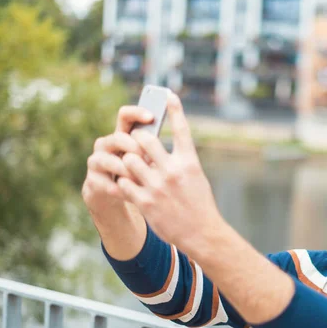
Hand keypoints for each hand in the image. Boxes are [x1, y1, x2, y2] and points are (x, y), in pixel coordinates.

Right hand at [81, 106, 153, 212]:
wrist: (118, 196)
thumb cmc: (139, 174)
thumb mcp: (148, 161)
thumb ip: (154, 150)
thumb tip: (172, 145)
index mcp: (122, 134)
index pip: (125, 116)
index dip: (136, 113)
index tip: (152, 117)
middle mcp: (106, 144)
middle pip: (117, 137)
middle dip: (133, 146)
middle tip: (147, 157)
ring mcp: (97, 161)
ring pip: (108, 160)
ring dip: (125, 170)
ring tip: (140, 179)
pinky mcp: (93, 180)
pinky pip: (104, 183)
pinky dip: (118, 189)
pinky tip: (130, 194)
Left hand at [116, 92, 223, 252]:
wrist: (202, 233)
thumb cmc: (199, 203)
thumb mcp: (196, 177)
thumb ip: (181, 161)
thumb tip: (163, 148)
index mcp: (190, 162)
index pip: (182, 129)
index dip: (175, 109)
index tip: (168, 94)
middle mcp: (173, 171)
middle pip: (146, 140)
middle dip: (137, 140)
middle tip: (135, 143)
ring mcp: (158, 187)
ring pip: (129, 160)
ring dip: (128, 162)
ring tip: (131, 166)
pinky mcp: (146, 202)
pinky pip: (124, 183)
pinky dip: (124, 182)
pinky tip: (129, 185)